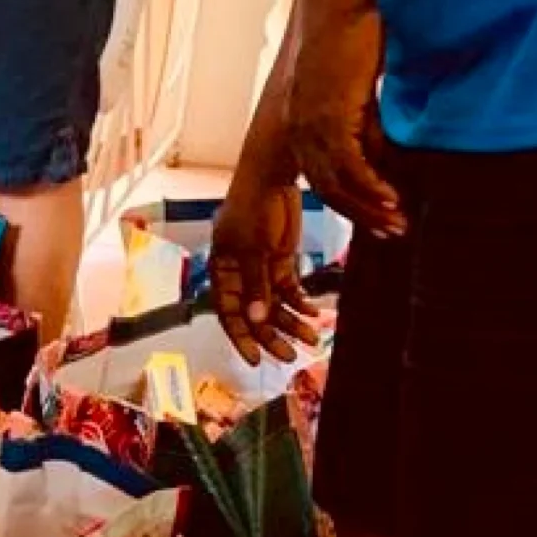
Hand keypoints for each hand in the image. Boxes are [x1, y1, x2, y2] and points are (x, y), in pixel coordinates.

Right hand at [211, 177, 319, 365]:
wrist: (273, 177)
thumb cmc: (251, 206)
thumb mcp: (252, 247)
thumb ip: (256, 284)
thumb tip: (257, 319)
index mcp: (222, 271)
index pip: (228, 313)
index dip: (241, 337)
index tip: (256, 359)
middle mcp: (239, 275)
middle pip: (254, 314)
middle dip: (272, 336)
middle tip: (291, 356)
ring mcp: (260, 269)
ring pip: (274, 305)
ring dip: (292, 322)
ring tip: (312, 338)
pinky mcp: (280, 261)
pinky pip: (289, 291)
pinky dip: (302, 303)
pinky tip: (314, 314)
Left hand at [284, 3, 404, 236]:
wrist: (334, 10)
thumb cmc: (346, 41)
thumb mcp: (354, 95)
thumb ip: (363, 128)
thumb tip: (380, 158)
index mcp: (297, 129)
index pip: (320, 179)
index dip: (347, 204)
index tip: (373, 220)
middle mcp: (297, 134)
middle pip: (328, 191)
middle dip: (360, 215)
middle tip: (389, 232)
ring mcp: (309, 129)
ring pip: (338, 185)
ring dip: (369, 208)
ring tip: (396, 224)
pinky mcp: (327, 119)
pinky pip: (349, 166)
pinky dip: (370, 187)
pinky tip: (392, 199)